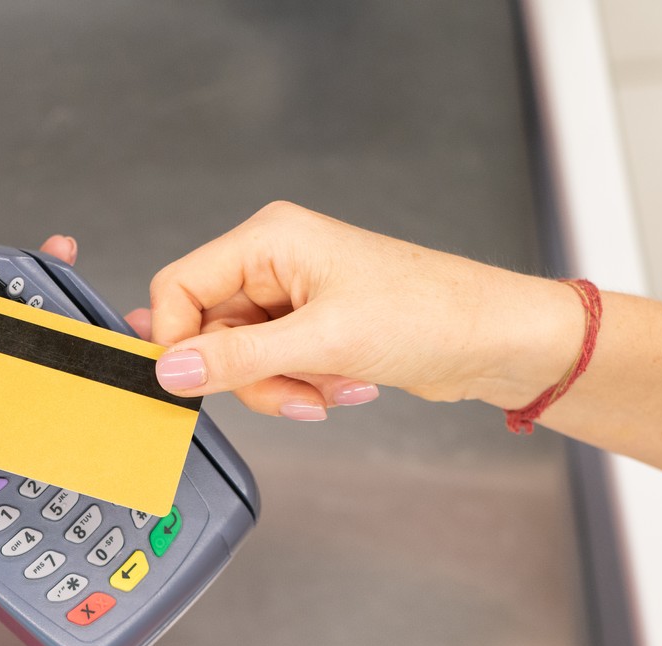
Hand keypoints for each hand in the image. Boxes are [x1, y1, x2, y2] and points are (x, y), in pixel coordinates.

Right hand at [0, 234, 82, 584]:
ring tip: (106, 308)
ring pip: (17, 346)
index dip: (63, 469)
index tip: (106, 453)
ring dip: (62, 324)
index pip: (10, 475)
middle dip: (82, 387)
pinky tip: (51, 254)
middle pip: (31, 405)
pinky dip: (18, 273)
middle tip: (127, 370)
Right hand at [144, 201, 584, 419]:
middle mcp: (275, 261)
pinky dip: (302, 388)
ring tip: (329, 388)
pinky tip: (344, 385)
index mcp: (269, 239)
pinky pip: (275, 369)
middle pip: (209, 332)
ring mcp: (294, 297)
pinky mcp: (312, 329)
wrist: (490, 340)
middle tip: (292, 390)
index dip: (176, 340)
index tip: (191, 382)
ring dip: (280, 387)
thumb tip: (171, 370)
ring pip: (241, 360)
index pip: (179, 287)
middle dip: (249, 375)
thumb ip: (237, 358)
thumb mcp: (321, 342)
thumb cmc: (428, 315)